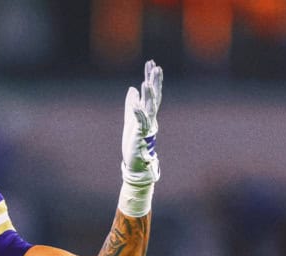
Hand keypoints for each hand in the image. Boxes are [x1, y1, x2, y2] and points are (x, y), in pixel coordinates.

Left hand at [121, 60, 162, 186]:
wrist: (136, 161)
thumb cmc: (134, 142)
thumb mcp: (130, 118)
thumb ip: (132, 103)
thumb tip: (132, 88)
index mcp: (148, 113)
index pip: (152, 92)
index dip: (152, 78)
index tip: (152, 64)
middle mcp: (150, 118)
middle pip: (154, 97)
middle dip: (154, 82)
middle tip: (155, 67)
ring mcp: (146, 126)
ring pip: (149, 108)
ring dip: (148, 95)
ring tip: (146, 82)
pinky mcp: (140, 135)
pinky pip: (140, 122)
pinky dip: (138, 113)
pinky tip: (136, 104)